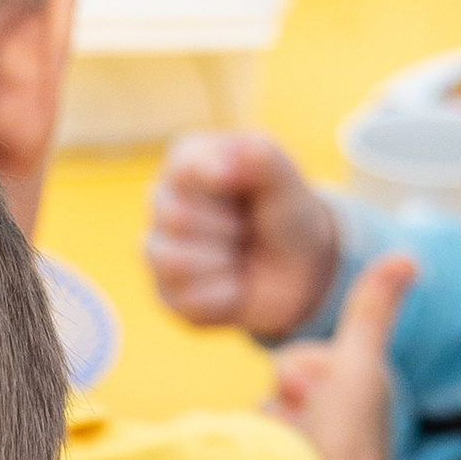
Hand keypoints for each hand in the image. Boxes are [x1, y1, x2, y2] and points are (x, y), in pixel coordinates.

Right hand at [146, 129, 341, 337]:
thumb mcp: (285, 181)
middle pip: (175, 217)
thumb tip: (224, 165)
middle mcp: (165, 202)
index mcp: (188, 161)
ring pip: (172, 260)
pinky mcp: (166, 293)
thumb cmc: (286, 216)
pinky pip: (187, 301)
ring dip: (224, 263)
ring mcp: (160, 250)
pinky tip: (236, 285)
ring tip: (239, 257)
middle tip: (247, 228)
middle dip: (228, 229)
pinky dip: (226, 296)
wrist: (300, 272)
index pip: (182, 168)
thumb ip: (262, 158)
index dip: (218, 183)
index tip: (246, 188)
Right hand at [267, 250, 415, 459]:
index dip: (297, 370)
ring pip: (260, 417)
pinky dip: (257, 454)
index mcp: (356, 388)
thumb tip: (409, 257)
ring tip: (288, 454)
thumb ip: (370, 311)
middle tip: (301, 427)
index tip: (313, 395)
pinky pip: (250, 446)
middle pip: (276, 385)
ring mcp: (308, 450)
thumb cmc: (346, 443)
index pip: (299, 357)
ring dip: (267, 432)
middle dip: (281, 403)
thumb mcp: (357, 364)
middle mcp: (334, 418)